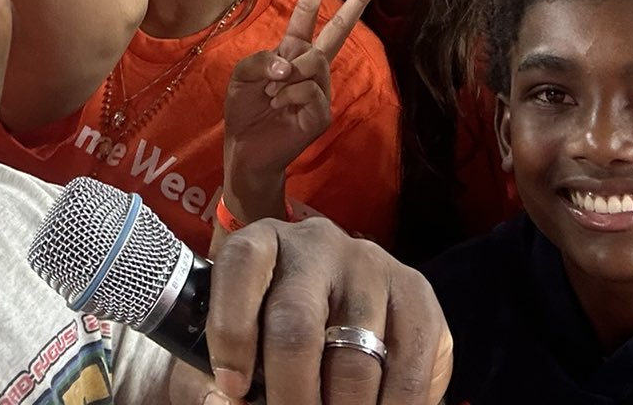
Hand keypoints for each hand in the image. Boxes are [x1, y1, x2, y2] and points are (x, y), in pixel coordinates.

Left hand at [204, 217, 450, 404]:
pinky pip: (409, 369)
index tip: (233, 389)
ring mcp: (373, 266)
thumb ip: (215, 382)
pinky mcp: (417, 296)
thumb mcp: (230, 352)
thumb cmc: (264, 342)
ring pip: (355, 357)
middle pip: (297, 326)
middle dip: (291, 396)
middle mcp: (318, 244)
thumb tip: (225, 403)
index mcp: (262, 244)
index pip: (242, 266)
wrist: (329, 327)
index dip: (232, 332)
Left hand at [221, 0, 383, 222]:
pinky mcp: (322, 113)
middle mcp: (311, 67)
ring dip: (286, 77)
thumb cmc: (245, 111)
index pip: (306, 15)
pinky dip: (288, 97)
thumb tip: (289, 66)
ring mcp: (320, 90)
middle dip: (356, 3)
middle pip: (337, 30)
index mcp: (291, 53)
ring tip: (272, 95)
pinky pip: (310, 92)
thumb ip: (261, 60)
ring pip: (314, 63)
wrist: (245, 151)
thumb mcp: (241, 76)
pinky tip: (280, 109)